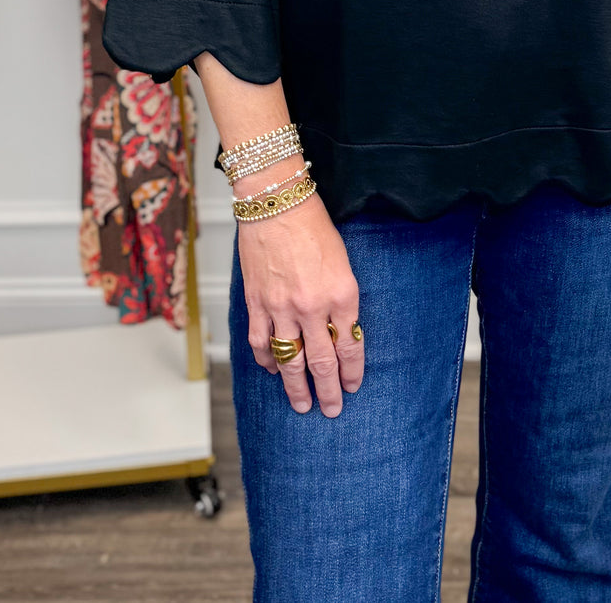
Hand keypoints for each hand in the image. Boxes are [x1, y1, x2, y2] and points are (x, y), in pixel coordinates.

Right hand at [239, 192, 363, 414]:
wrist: (276, 202)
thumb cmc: (312, 225)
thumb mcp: (342, 261)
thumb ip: (342, 298)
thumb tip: (340, 330)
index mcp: (341, 294)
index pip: (350, 345)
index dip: (352, 370)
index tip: (353, 385)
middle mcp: (312, 306)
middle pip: (321, 362)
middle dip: (329, 390)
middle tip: (332, 409)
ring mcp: (281, 307)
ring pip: (290, 360)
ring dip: (296, 387)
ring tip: (302, 405)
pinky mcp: (257, 303)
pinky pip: (262, 343)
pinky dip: (267, 361)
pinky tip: (273, 370)